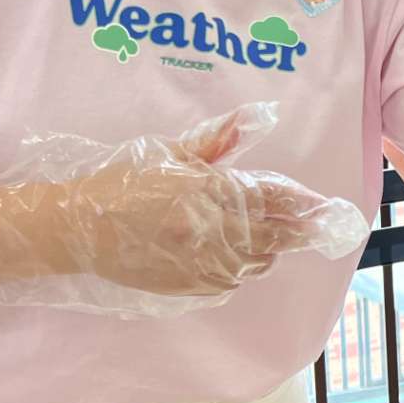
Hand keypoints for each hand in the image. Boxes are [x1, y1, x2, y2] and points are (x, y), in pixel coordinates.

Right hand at [0, 102, 370, 315]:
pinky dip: (242, 267)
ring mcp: (201, 265)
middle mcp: (212, 232)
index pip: (272, 198)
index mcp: (210, 193)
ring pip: (257, 260)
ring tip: (276, 236)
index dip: (303, 204)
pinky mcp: (189, 288)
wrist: (76, 229)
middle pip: (273, 234)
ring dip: (270, 247)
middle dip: (296, 229)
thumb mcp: (171, 152)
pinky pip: (232, 281)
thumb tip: (263, 114)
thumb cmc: (123, 183)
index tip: (328, 209)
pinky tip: (238, 254)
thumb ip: (220, 138)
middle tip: (319, 225)